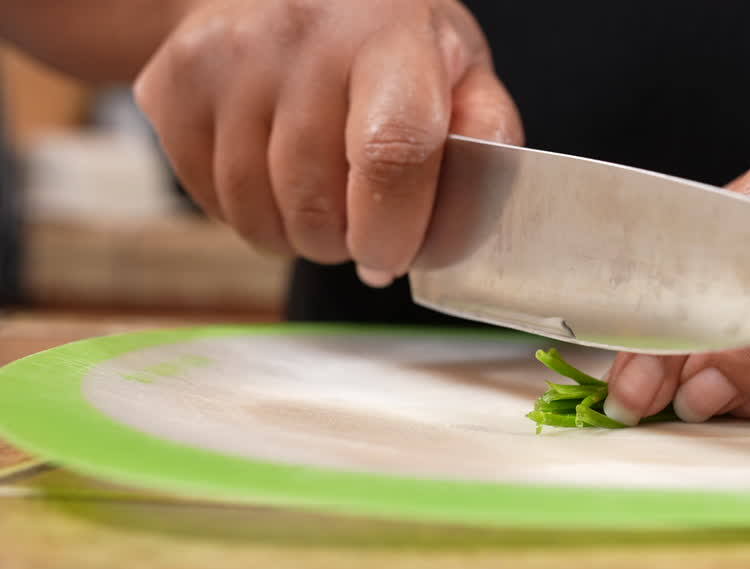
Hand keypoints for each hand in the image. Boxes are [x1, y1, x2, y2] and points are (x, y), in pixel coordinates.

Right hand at [134, 0, 521, 286]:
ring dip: (298, 236)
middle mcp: (301, 36)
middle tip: (364, 220)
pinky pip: (211, 202)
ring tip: (321, 197)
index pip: (391, 153)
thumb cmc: (389, 47)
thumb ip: (482, 147)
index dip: (394, 229)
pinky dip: (250, 215)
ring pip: (259, 215)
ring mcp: (226, 58)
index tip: (394, 256)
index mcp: (389, 38)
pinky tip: (273, 176)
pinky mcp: (171, 85)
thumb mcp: (462, 74)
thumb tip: (451, 236)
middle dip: (347, 243)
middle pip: (317, 204)